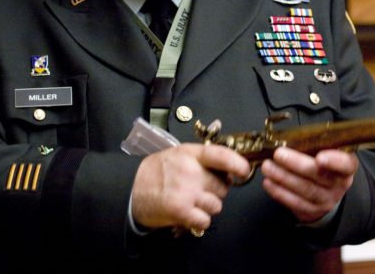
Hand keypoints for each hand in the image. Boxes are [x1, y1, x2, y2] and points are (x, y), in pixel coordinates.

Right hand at [131, 144, 250, 231]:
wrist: (129, 189)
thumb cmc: (156, 172)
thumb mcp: (178, 155)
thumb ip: (202, 160)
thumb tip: (229, 170)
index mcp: (190, 153)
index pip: (220, 155)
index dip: (237, 163)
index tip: (245, 171)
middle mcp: (190, 170)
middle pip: (222, 186)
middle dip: (215, 192)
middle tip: (199, 191)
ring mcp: (186, 191)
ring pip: (216, 205)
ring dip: (207, 208)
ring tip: (191, 202)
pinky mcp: (181, 210)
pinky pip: (205, 220)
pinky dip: (199, 221)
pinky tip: (188, 214)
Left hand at [261, 147, 358, 223]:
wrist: (325, 192)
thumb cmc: (322, 166)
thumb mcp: (325, 151)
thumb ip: (314, 145)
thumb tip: (289, 137)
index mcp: (346, 167)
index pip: (346, 164)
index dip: (335, 161)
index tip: (320, 157)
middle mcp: (338, 184)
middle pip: (319, 175)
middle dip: (296, 164)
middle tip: (279, 154)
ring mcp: (326, 199)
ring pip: (305, 189)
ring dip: (283, 177)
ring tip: (268, 167)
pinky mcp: (311, 210)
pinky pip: (295, 202)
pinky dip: (279, 192)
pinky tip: (269, 182)